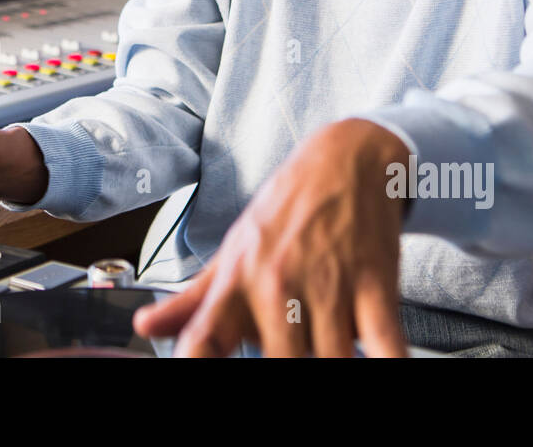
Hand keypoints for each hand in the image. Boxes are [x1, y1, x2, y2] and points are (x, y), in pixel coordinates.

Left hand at [132, 118, 409, 357]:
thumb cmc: (286, 211)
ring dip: (333, 360)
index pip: (204, 339)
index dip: (197, 363)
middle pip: (279, 362)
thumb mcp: (233, 249)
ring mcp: (329, 285)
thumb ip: (192, 299)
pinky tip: (382, 358)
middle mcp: (278, 283)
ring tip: (328, 343)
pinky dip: (388, 359)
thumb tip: (144, 327)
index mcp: (238, 278)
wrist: (347, 160)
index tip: (203, 373)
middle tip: (294, 347)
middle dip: (288, 364)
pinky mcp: (376, 285)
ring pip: (331, 361)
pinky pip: (386, 346)